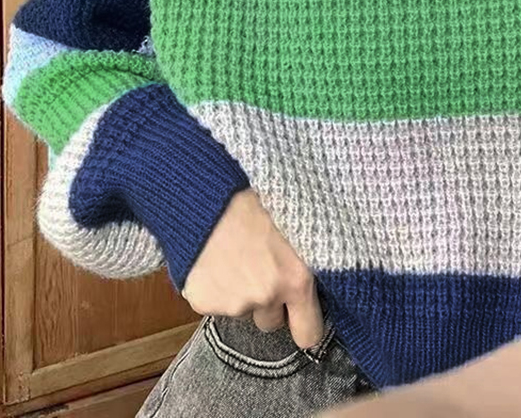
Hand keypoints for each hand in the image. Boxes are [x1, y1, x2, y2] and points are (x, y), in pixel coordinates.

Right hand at [181, 187, 323, 349]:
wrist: (209, 185)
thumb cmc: (259, 192)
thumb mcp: (298, 222)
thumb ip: (305, 257)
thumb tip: (318, 277)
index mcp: (297, 277)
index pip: (308, 334)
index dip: (304, 324)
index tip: (300, 315)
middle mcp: (266, 296)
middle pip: (271, 323)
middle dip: (268, 302)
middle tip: (260, 266)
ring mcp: (231, 302)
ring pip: (240, 309)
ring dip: (239, 290)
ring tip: (234, 251)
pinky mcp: (202, 300)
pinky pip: (212, 302)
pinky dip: (212, 285)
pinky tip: (213, 255)